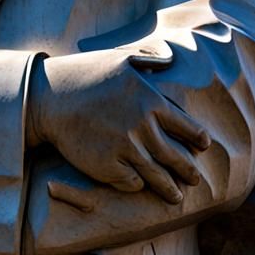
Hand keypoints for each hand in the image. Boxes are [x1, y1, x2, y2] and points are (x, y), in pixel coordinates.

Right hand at [27, 51, 210, 203]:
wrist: (50, 98)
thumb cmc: (84, 74)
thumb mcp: (119, 57)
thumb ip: (148, 59)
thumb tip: (170, 59)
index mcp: (151, 102)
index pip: (186, 127)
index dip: (198, 139)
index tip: (204, 146)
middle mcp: (143, 128)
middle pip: (176, 157)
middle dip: (188, 171)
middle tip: (196, 179)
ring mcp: (126, 149)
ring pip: (157, 176)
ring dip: (170, 189)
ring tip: (176, 197)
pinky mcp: (108, 167)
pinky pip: (132, 183)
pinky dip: (137, 185)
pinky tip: (139, 186)